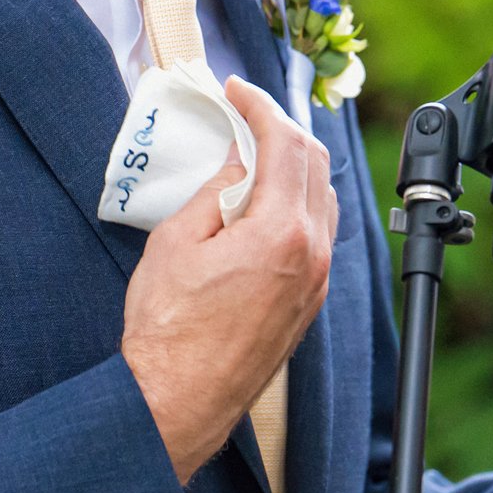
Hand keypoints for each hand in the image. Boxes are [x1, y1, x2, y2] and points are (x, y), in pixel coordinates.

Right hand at [121, 76, 338, 480]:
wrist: (178, 401)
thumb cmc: (169, 330)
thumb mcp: (177, 242)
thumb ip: (214, 193)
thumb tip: (237, 165)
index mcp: (281, 231)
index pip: (285, 144)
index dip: (259, 107)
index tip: (236, 91)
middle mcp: (312, 253)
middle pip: (315, 165)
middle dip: (282, 130)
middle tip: (245, 116)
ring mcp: (316, 281)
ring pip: (322, 200)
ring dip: (295, 167)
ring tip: (254, 154)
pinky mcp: (308, 303)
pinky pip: (317, 234)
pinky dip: (297, 203)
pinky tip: (265, 202)